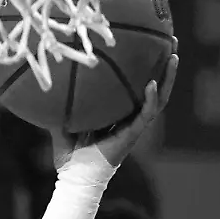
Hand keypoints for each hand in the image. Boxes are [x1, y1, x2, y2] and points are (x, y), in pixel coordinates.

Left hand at [51, 42, 177, 168]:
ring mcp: (133, 125)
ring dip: (167, 77)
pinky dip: (150, 98)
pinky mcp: (133, 134)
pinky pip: (146, 113)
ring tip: (173, 55)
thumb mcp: (61, 124)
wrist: (74, 177)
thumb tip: (46, 84)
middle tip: (169, 40)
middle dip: (163, 63)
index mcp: (116, 112)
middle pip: (152, 85)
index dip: (142, 67)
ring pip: (158, 97)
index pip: (133, 85)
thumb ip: (59, 105)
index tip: (145, 43)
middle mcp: (128, 116)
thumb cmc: (68, 155)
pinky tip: (152, 83)